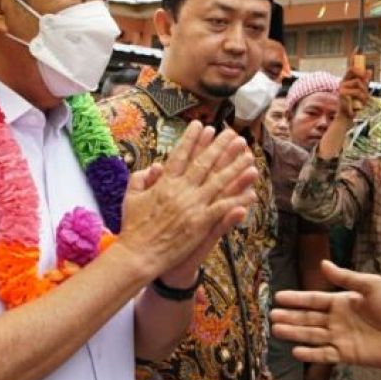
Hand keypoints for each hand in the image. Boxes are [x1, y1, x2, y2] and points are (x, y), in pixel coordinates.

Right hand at [119, 121, 257, 280]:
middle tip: (233, 133)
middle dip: (220, 147)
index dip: (192, 139)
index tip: (201, 125)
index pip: (180, 155)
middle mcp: (180, 191)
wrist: (138, 254)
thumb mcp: (131, 198)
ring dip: (235, 168)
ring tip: (248, 156)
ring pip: (218, 182)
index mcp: (164, 183)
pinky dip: (236, 199)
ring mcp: (192, 207)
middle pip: (204, 164)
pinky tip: (249, 192)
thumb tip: (154, 167)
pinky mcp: (200, 224)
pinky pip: (222, 208)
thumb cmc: (133, 227)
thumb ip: (140, 179)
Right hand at [270, 261, 380, 369]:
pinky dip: (311, 354)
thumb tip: (323, 264)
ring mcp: (341, 338)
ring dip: (295, 333)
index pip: (314, 300)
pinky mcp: (347, 355)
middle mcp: (338, 320)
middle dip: (290, 317)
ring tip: (277, 330)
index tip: (278, 297)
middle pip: (309, 318)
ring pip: (312, 335)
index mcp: (342, 302)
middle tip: (272, 315)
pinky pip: (325, 355)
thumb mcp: (371, 285)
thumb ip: (346, 278)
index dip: (297, 299)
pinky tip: (296, 352)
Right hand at [335, 65, 371, 122]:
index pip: (351, 69)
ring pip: (358, 83)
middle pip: (357, 77)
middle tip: (367, 95)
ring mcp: (341, 87)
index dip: (359, 70)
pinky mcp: (342, 93)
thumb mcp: (361, 91)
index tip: (366, 76)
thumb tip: (369, 70)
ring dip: (364, 93)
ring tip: (365, 102)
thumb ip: (364, 81)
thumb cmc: (354, 104)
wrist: (347, 116)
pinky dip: (362, 98)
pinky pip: (357, 91)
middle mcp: (342, 82)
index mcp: (346, 80)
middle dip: (365, 86)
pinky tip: (361, 105)